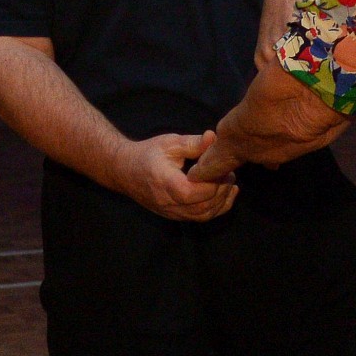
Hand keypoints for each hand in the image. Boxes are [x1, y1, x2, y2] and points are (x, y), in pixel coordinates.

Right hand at [116, 131, 239, 220]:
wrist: (125, 170)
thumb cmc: (148, 154)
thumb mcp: (170, 143)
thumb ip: (193, 143)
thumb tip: (214, 137)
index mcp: (167, 184)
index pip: (197, 191)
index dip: (215, 181)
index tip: (224, 166)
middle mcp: (169, 203)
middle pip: (204, 206)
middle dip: (222, 191)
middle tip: (230, 173)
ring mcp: (171, 212)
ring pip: (204, 215)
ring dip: (222, 202)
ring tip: (230, 183)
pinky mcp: (175, 215)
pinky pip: (199, 218)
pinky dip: (216, 209)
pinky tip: (225, 195)